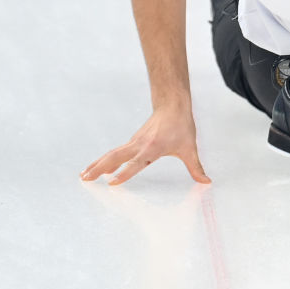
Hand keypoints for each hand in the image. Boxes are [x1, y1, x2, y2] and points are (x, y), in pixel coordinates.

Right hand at [81, 106, 210, 185]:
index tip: (112, 183)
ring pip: (112, 154)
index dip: (125, 173)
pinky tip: (98, 168)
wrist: (173, 105)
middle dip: (100, 169)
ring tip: (83, 176)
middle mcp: (140, 145)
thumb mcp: (190, 149)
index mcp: (152, 148)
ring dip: (97, 164)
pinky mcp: (133, 141)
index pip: (136, 163)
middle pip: (116, 158)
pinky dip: (105, 160)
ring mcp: (134, 142)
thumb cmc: (181, 126)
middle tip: (85, 179)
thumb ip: (196, 168)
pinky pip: (116, 152)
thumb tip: (206, 182)